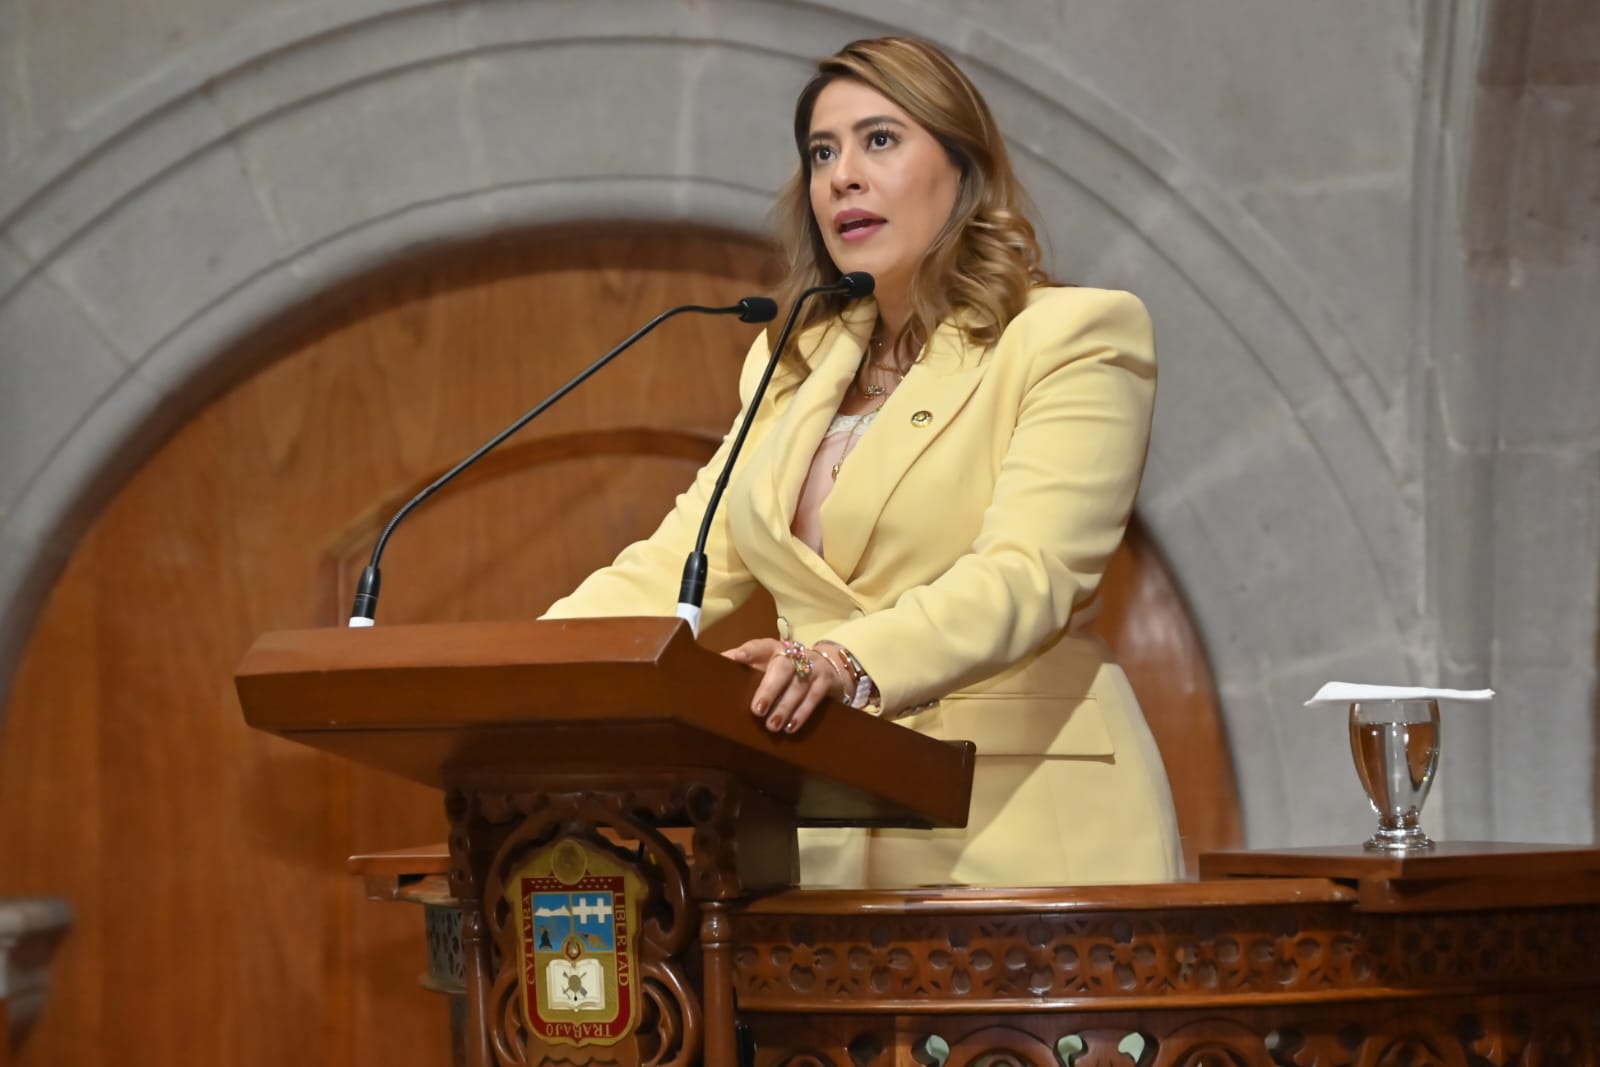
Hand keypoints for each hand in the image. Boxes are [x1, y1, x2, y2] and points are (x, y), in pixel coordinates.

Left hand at [722, 638, 842, 733]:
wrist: (828, 666)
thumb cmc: (785, 670)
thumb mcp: (767, 664)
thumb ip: (744, 666)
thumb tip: (718, 665)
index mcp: (773, 649)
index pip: (759, 646)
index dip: (748, 652)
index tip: (736, 658)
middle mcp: (793, 655)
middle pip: (782, 669)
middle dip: (770, 689)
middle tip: (757, 710)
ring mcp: (812, 667)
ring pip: (799, 686)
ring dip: (785, 707)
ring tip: (772, 726)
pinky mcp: (825, 681)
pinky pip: (814, 697)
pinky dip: (803, 713)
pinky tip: (790, 727)